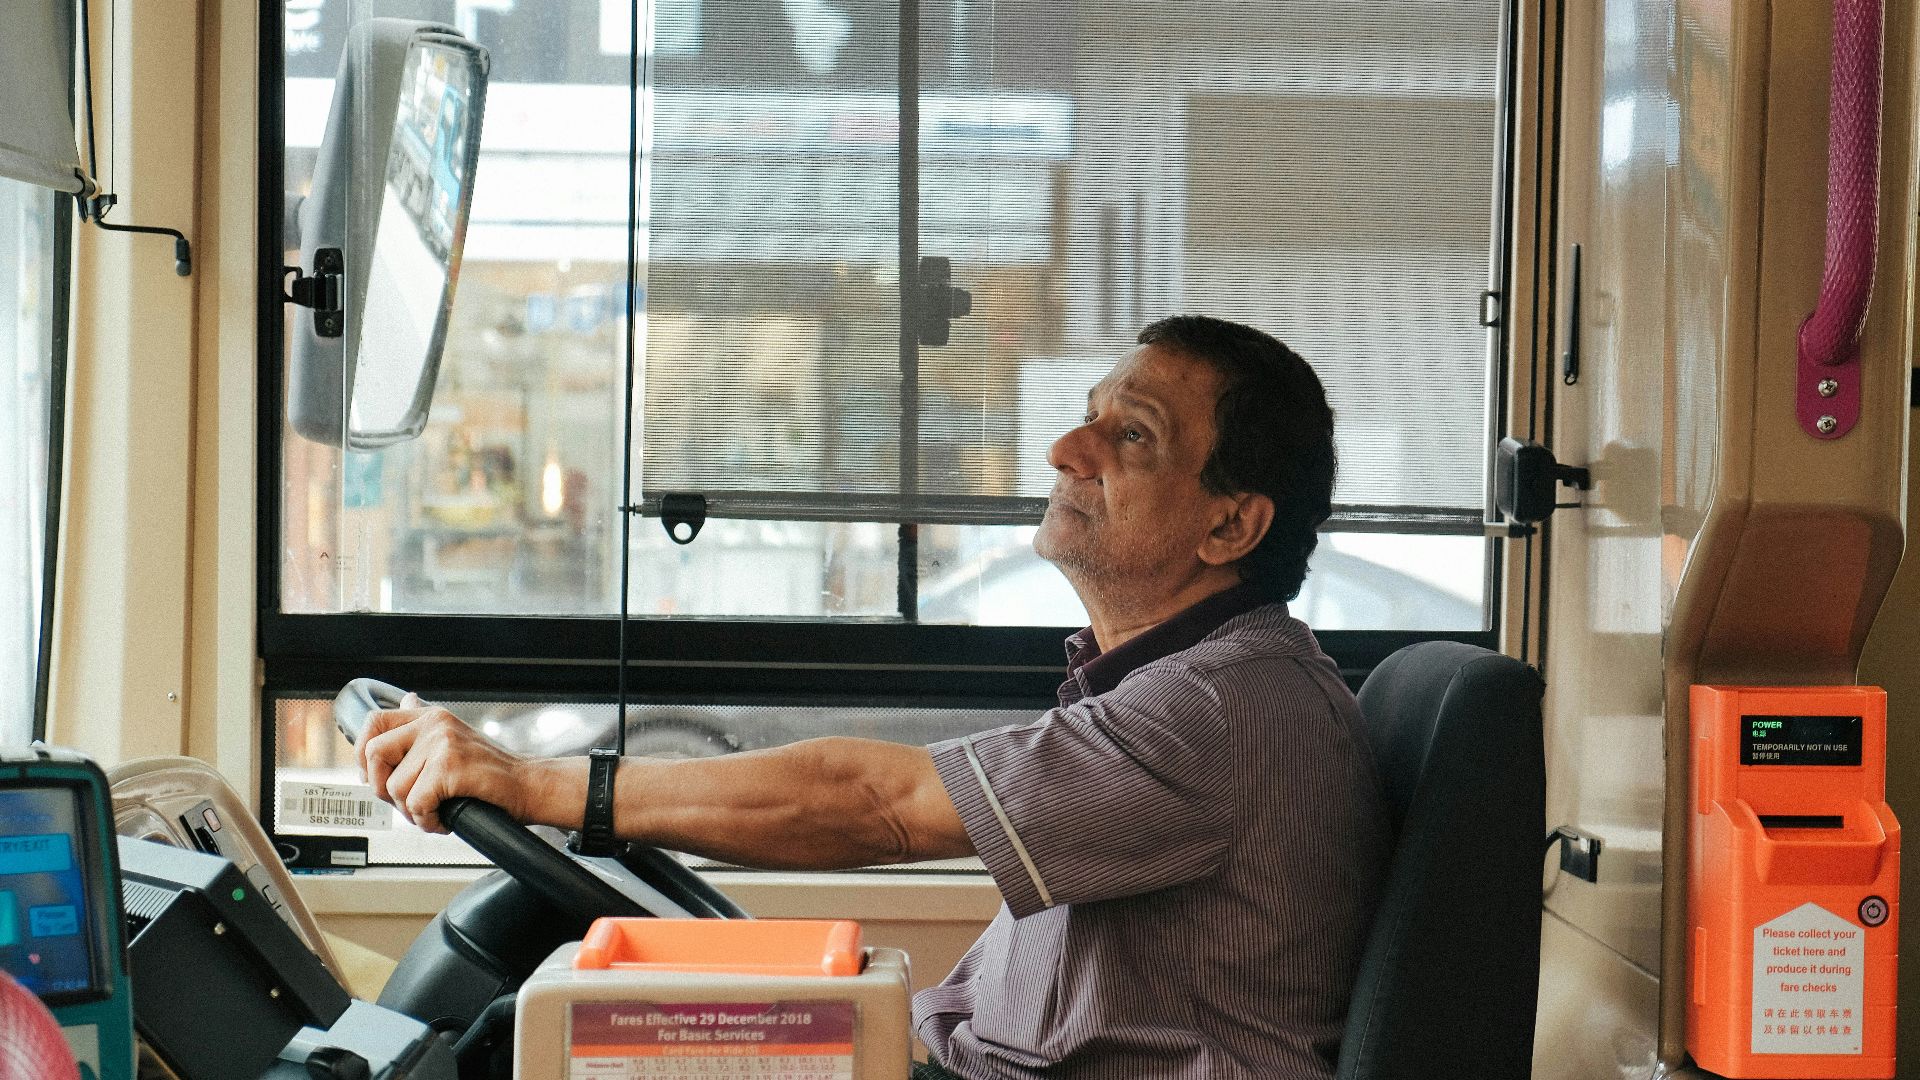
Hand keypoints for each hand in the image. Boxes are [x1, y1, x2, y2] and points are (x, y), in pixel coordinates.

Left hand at [355, 693, 534, 833]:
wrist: (530, 786)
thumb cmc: (492, 774)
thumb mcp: (455, 740)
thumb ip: (425, 726)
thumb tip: (406, 699)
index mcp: (432, 716)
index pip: (374, 722)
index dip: (362, 753)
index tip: (375, 777)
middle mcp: (435, 724)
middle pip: (374, 755)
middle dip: (383, 788)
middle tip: (409, 802)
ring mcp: (443, 743)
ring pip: (394, 787)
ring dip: (411, 812)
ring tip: (436, 812)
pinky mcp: (450, 767)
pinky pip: (416, 803)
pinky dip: (428, 821)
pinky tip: (445, 819)